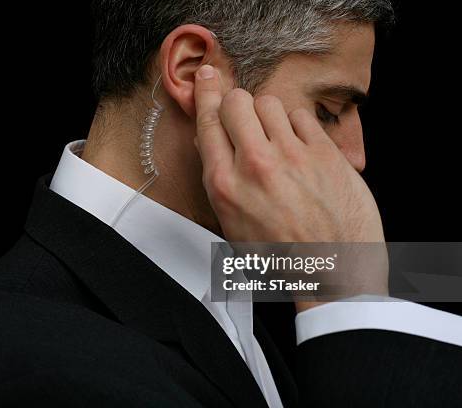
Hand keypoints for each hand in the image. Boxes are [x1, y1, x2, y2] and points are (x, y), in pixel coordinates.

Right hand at [193, 65, 384, 243]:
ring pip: (268, 102)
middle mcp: (254, 165)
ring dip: (268, 115)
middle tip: (246, 120)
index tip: (207, 77)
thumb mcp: (233, 226)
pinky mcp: (323, 153)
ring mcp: (291, 156)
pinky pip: (301, 115)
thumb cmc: (281, 257)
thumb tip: (211, 142)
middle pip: (236, 101)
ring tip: (276, 138)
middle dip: (237, 104)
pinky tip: (301, 148)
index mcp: (224, 186)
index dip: (205, 94)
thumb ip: (219, 181)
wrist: (333, 272)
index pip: (207, 123)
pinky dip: (297, 126)